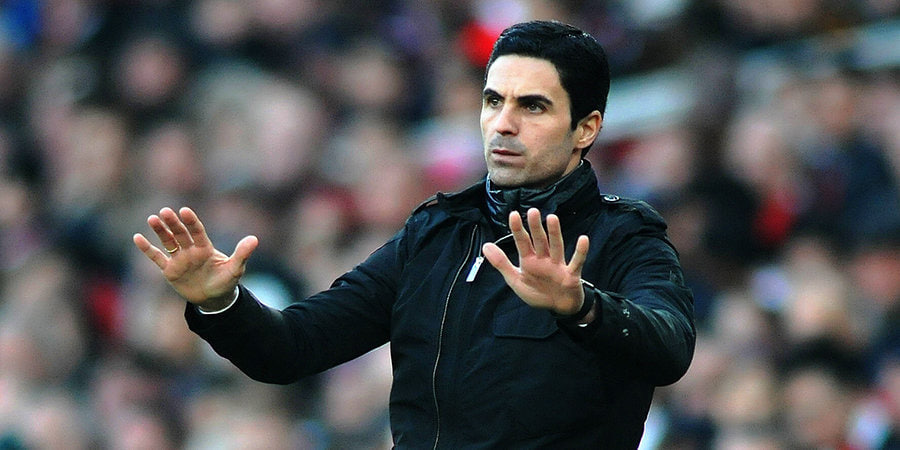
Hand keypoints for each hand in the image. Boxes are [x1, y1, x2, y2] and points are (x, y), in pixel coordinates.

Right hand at [133, 207, 257, 310]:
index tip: (185, 211)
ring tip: (152, 218)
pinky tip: (137, 237)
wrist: (214, 298)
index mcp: (205, 248)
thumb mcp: (236, 269)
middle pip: (180, 233)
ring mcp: (179, 259)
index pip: (197, 231)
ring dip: (160, 231)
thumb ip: (242, 254)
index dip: (191, 222)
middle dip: (173, 223)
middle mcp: (191, 250)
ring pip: (168, 242)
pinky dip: (147, 249)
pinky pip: (157, 257)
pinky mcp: (170, 270)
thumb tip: (254, 239)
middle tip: (165, 211)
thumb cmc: (226, 281)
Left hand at [482, 208, 588, 315]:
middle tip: (532, 211)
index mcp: (529, 261)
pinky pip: (577, 262)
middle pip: (539, 241)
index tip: (513, 214)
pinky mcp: (571, 275)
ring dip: (555, 233)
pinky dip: (580, 252)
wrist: (559, 308)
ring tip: (552, 218)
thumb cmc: (538, 292)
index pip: (522, 242)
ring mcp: (558, 266)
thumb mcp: (516, 280)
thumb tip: (485, 246)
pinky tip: (583, 239)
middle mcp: (544, 259)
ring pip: (556, 247)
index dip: (518, 229)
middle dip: (535, 227)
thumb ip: (501, 263)